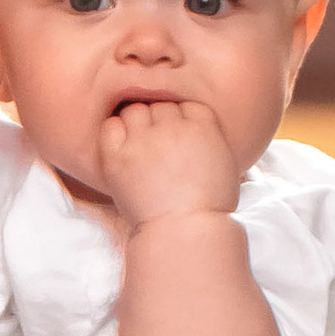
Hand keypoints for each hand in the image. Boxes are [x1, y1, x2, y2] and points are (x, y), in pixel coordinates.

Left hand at [91, 98, 241, 230]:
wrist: (185, 230)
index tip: (177, 137)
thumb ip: (208, 138)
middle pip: (159, 105)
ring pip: (133, 111)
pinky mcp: (118, 155)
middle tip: (156, 147)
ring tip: (138, 148)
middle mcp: (173, 126)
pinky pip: (110, 126)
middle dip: (158, 123)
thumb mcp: (224, 164)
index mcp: (203, 125)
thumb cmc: (208, 206)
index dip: (180, 118)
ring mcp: (144, 139)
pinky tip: (121, 150)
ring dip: (135, 124)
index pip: (185, 104)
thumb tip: (192, 129)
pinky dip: (114, 132)